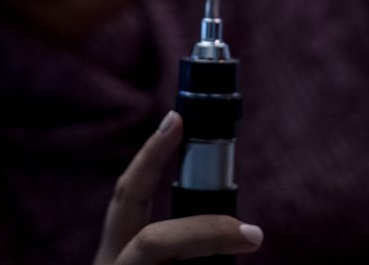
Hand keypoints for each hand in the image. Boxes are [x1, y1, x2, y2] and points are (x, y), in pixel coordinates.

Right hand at [93, 111, 263, 264]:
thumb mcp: (157, 261)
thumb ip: (183, 244)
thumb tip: (243, 230)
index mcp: (115, 252)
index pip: (127, 193)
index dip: (150, 155)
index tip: (177, 118)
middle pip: (153, 241)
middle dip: (204, 233)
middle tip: (253, 234)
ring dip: (215, 258)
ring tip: (247, 252)